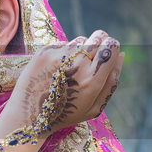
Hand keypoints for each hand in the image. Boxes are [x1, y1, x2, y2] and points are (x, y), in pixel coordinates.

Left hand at [0, 30, 122, 139]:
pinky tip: (56, 70)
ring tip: (71, 69)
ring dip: (80, 49)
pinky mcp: (44, 52)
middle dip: (99, 43)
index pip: (111, 46)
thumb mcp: (95, 107)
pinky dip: (63, 53)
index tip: (107, 53)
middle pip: (98, 36)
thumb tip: (121, 54)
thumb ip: (112, 82)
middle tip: (91, 57)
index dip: (111, 47)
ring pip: (80, 40)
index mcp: (93, 79)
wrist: (29, 116)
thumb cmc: (66, 114)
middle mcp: (77, 64)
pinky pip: (63, 44)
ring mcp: (59, 55)